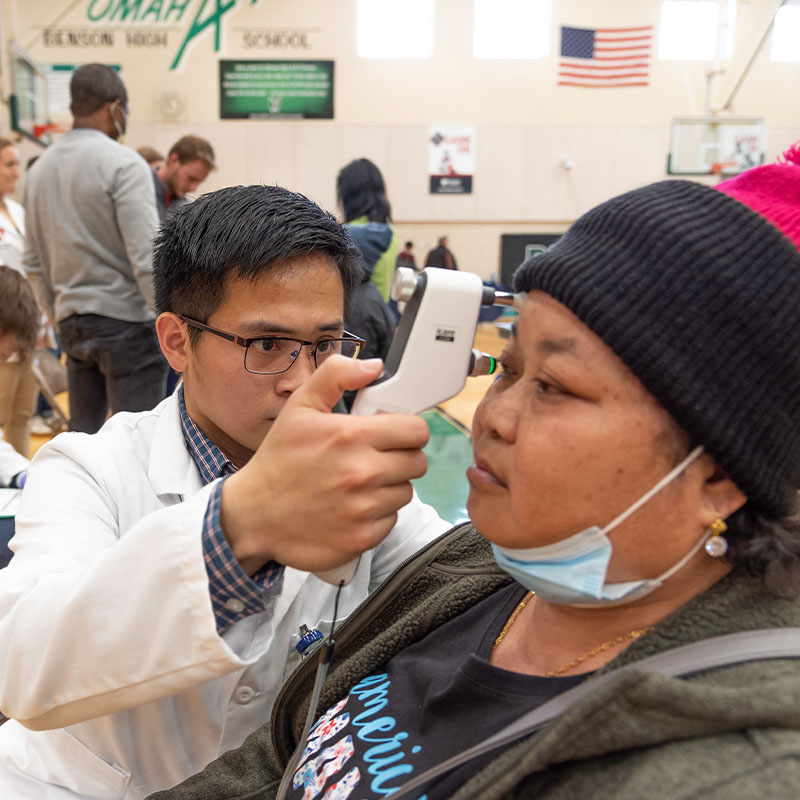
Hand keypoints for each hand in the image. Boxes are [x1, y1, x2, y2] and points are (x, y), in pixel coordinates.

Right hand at [220, 356, 429, 574]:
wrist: (253, 515)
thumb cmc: (279, 460)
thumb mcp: (300, 407)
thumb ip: (336, 375)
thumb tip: (373, 366)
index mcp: (351, 436)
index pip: (417, 431)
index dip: (408, 431)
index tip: (394, 435)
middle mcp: (362, 473)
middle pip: (417, 463)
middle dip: (401, 458)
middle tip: (375, 459)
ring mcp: (363, 509)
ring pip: (405, 492)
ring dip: (389, 487)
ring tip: (358, 484)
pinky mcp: (362, 538)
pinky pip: (390, 520)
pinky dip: (377, 515)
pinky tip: (352, 507)